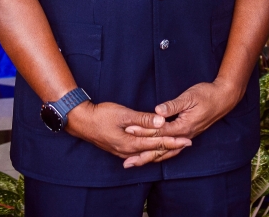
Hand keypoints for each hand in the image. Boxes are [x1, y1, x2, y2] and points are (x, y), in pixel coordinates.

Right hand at [65, 101, 191, 167]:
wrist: (81, 121)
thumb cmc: (101, 116)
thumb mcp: (124, 115)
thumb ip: (144, 119)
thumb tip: (162, 122)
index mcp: (130, 143)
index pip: (157, 144)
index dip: (173, 141)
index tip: (187, 140)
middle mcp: (127, 151)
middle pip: (154, 151)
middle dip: (171, 147)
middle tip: (187, 144)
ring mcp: (122, 151)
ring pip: (146, 153)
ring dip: (162, 150)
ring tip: (176, 147)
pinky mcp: (119, 148)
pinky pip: (139, 153)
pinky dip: (150, 151)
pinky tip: (155, 150)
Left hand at [136, 80, 241, 163]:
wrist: (224, 98)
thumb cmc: (207, 94)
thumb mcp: (189, 96)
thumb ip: (172, 105)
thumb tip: (157, 111)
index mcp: (183, 126)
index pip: (159, 132)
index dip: (143, 131)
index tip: (128, 130)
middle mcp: (184, 136)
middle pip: (161, 149)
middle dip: (143, 155)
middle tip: (126, 162)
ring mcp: (186, 137)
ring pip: (167, 153)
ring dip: (150, 159)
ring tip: (135, 164)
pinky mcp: (187, 136)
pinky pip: (172, 150)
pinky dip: (161, 155)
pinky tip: (154, 157)